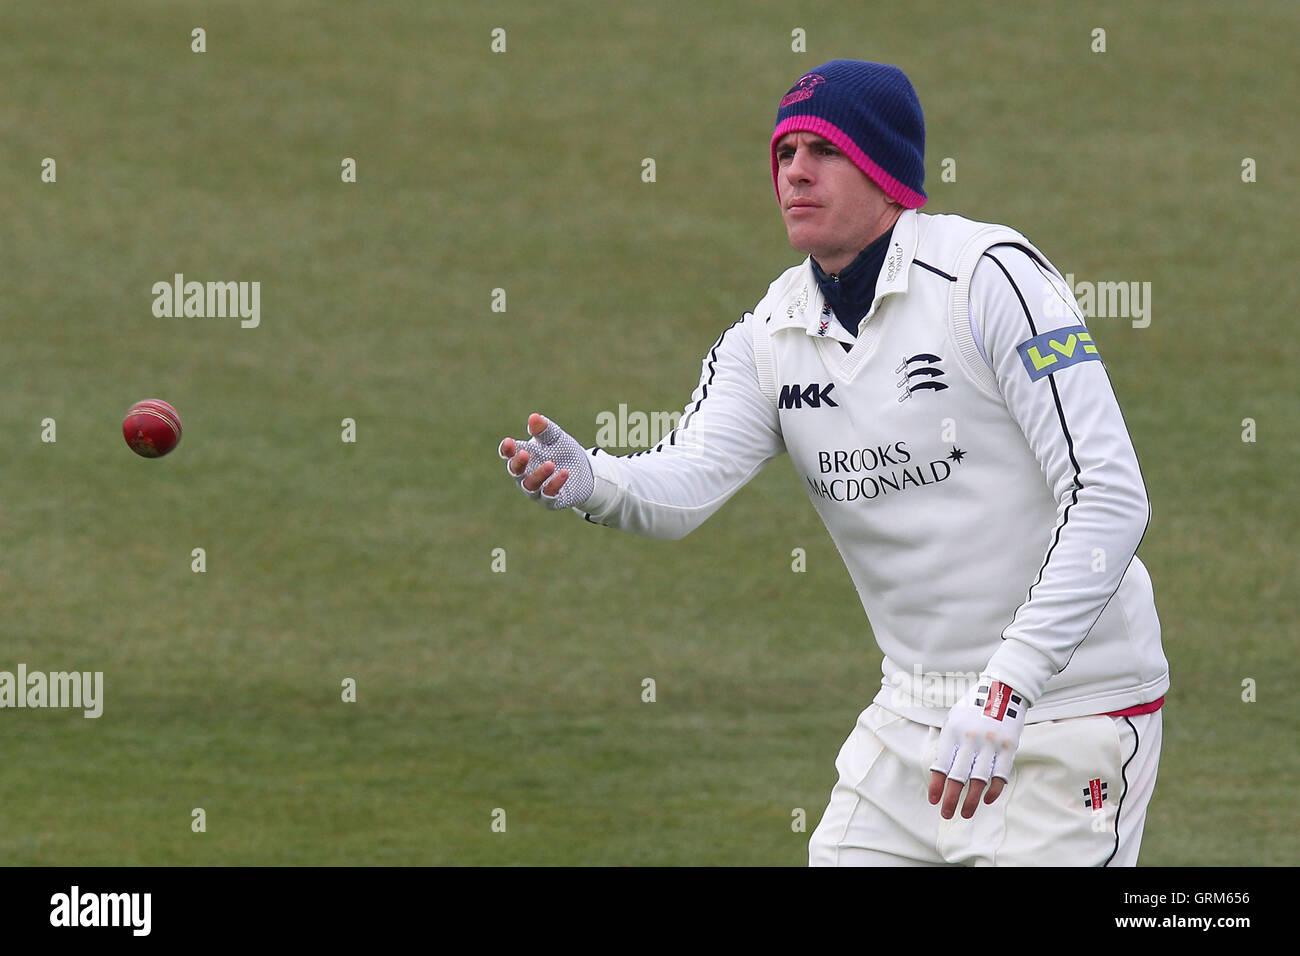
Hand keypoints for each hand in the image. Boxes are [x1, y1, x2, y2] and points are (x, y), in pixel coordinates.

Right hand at [498, 413, 594, 509]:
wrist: (585, 470)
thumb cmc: (563, 451)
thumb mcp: (555, 438)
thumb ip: (544, 429)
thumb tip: (534, 417)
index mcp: (523, 457)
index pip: (509, 454)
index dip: (507, 449)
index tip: (509, 442)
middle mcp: (525, 475)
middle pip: (515, 471)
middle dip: (518, 462)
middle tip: (524, 453)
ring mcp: (536, 490)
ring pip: (530, 485)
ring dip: (539, 474)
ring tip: (551, 464)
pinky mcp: (551, 500)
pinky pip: (549, 494)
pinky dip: (556, 484)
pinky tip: (565, 472)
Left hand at [927, 677, 1026, 819]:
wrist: (1004, 689)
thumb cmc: (974, 707)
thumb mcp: (954, 718)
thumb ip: (949, 743)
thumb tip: (941, 771)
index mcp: (953, 731)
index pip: (942, 764)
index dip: (937, 784)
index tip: (934, 800)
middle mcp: (970, 739)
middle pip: (958, 776)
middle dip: (951, 798)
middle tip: (946, 814)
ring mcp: (991, 744)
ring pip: (979, 779)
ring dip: (972, 800)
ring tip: (965, 813)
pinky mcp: (1008, 747)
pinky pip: (1000, 774)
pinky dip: (993, 789)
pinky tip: (986, 799)